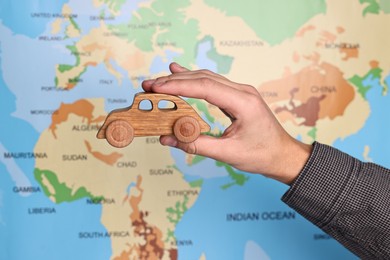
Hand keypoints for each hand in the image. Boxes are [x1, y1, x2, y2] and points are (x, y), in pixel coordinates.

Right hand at [142, 63, 311, 183]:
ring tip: (158, 82)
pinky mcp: (237, 96)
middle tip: (149, 85)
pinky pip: (213, 84)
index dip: (178, 86)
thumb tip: (166, 139)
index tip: (156, 88)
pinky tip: (179, 73)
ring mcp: (241, 92)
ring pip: (207, 78)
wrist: (283, 155)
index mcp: (243, 103)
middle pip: (203, 78)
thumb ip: (195, 144)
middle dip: (174, 81)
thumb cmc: (261, 155)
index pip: (205, 87)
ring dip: (182, 79)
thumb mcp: (227, 153)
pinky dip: (194, 80)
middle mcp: (242, 91)